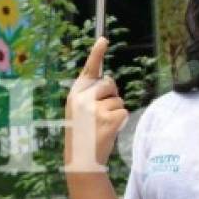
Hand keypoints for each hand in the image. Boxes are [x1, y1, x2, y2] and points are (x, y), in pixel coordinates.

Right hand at [64, 37, 127, 171]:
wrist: (81, 160)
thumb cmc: (83, 133)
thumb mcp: (79, 110)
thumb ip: (91, 94)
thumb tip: (110, 82)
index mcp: (75, 94)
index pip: (89, 69)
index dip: (97, 53)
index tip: (104, 39)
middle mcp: (83, 98)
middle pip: (110, 84)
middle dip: (111, 96)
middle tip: (99, 116)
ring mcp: (95, 109)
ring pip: (118, 100)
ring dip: (115, 112)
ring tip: (101, 126)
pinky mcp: (109, 119)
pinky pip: (124, 112)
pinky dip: (121, 122)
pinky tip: (109, 131)